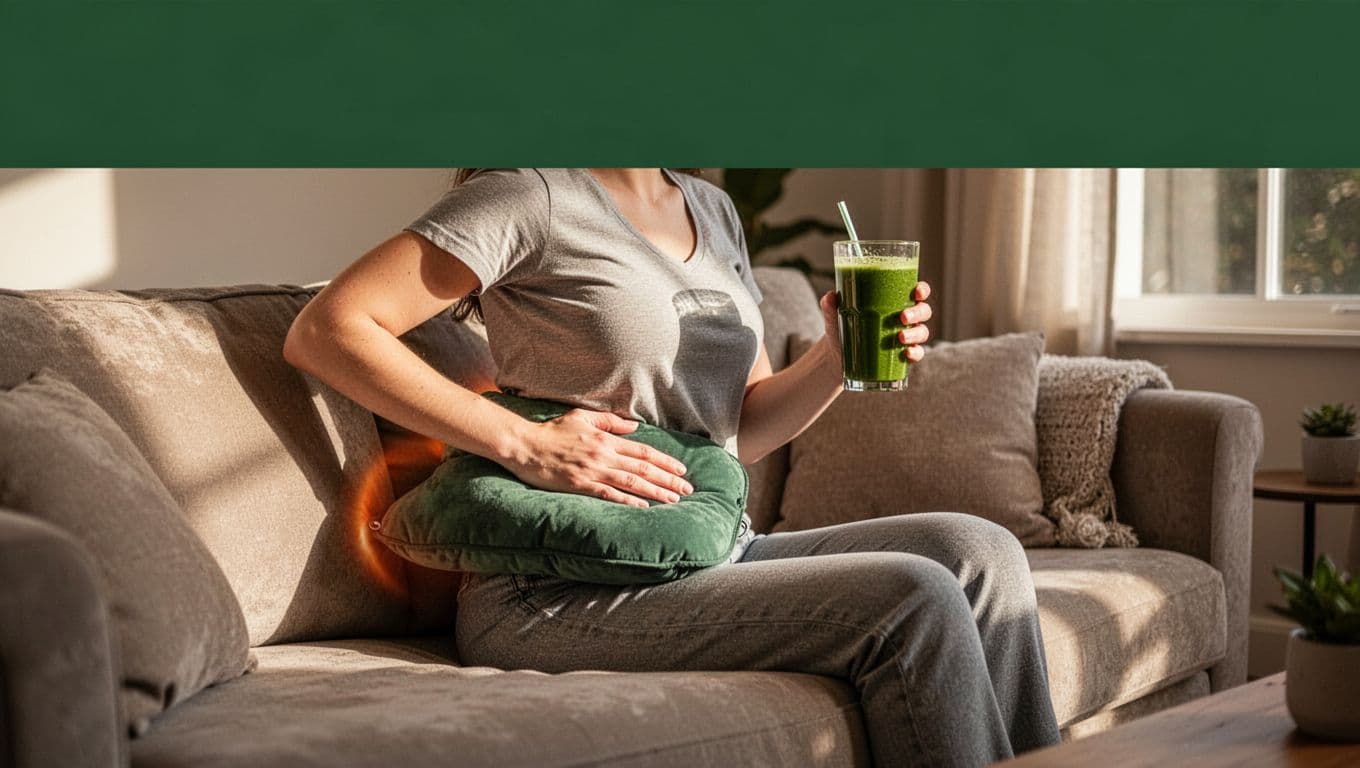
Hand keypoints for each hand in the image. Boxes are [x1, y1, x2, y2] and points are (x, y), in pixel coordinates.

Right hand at [507, 408, 693, 508]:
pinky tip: (643, 506)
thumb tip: (633, 428)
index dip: (665, 461)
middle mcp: (603, 455)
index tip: (682, 470)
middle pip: (643, 469)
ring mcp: (592, 471)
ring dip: (655, 491)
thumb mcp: (581, 418)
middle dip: (668, 479)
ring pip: (631, 482)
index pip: (643, 452)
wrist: (524, 445)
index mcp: (606, 439)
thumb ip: (609, 423)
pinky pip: (609, 495)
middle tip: (688, 489)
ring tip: (673, 499)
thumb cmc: (552, 431)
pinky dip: (628, 501)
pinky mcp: (580, 485)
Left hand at [818, 281, 932, 363]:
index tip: (916, 291)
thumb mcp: (834, 315)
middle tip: (903, 317)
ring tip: (900, 337)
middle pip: (923, 311)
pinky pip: (917, 354)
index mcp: (894, 301)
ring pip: (922, 332)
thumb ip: (830, 305)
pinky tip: (906, 354)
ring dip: (916, 333)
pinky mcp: (901, 356)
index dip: (922, 290)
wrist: (835, 354)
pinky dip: (915, 354)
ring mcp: (905, 337)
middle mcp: (904, 318)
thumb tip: (830, 296)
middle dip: (918, 312)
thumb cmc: (841, 326)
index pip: (916, 291)